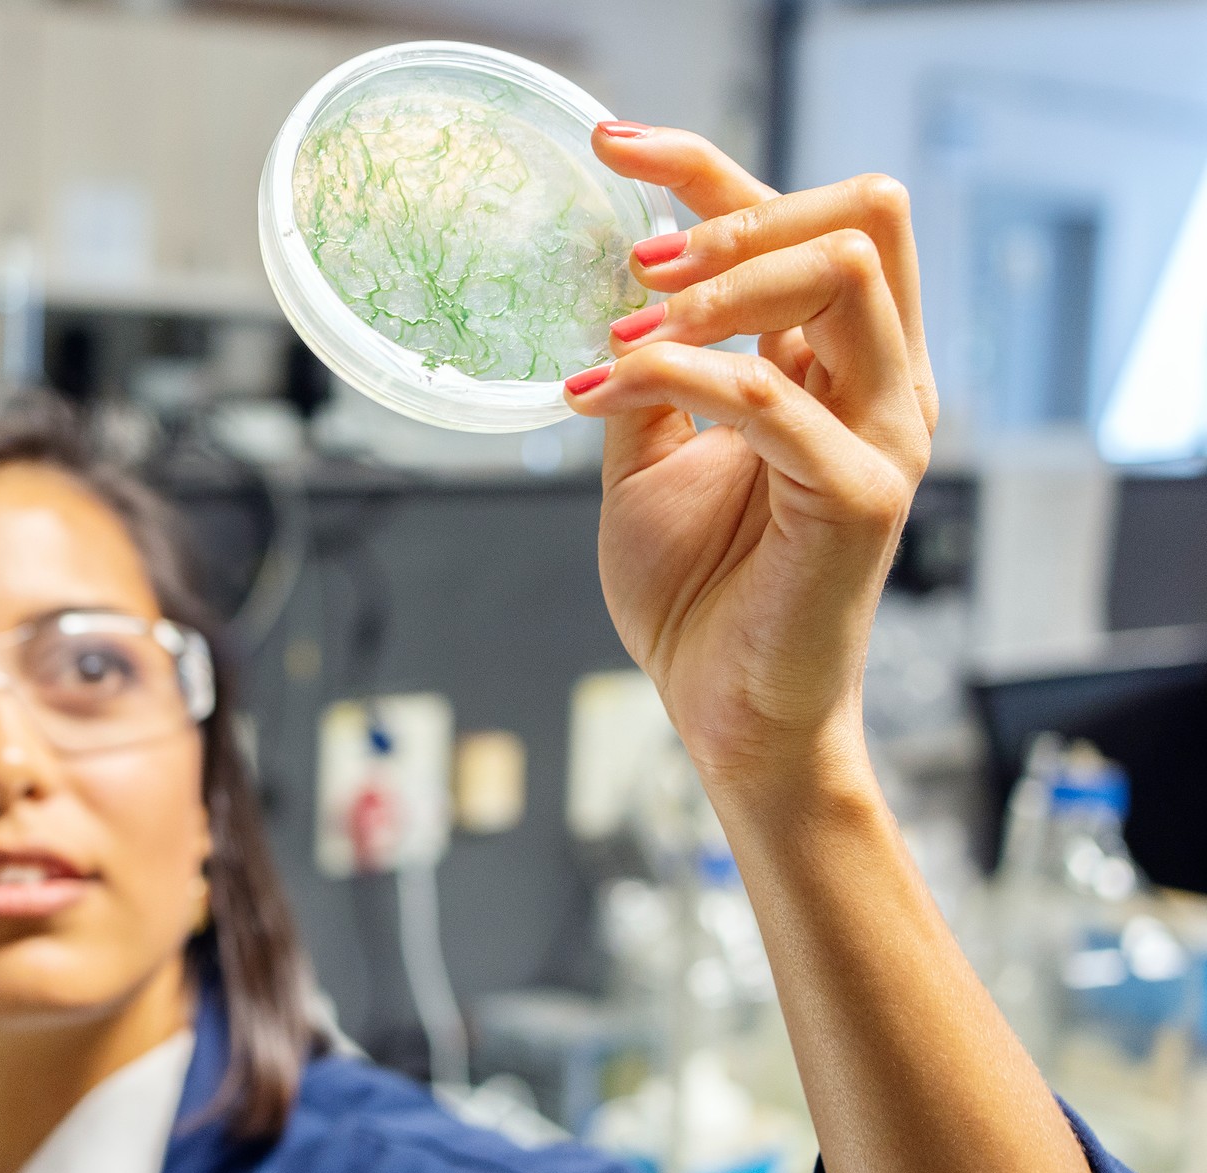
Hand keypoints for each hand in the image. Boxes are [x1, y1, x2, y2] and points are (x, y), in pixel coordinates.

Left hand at [566, 124, 937, 795]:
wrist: (721, 709)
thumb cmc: (697, 592)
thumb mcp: (647, 458)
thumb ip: (645, 374)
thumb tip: (603, 293)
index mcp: (836, 363)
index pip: (801, 220)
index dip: (708, 167)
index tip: (612, 146)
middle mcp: (881, 382)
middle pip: (857, 215)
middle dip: (731, 209)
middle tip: (629, 255)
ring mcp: (886, 434)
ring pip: (840, 274)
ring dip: (714, 284)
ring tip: (616, 335)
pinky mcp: (863, 494)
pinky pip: (770, 394)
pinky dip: (678, 376)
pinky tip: (604, 396)